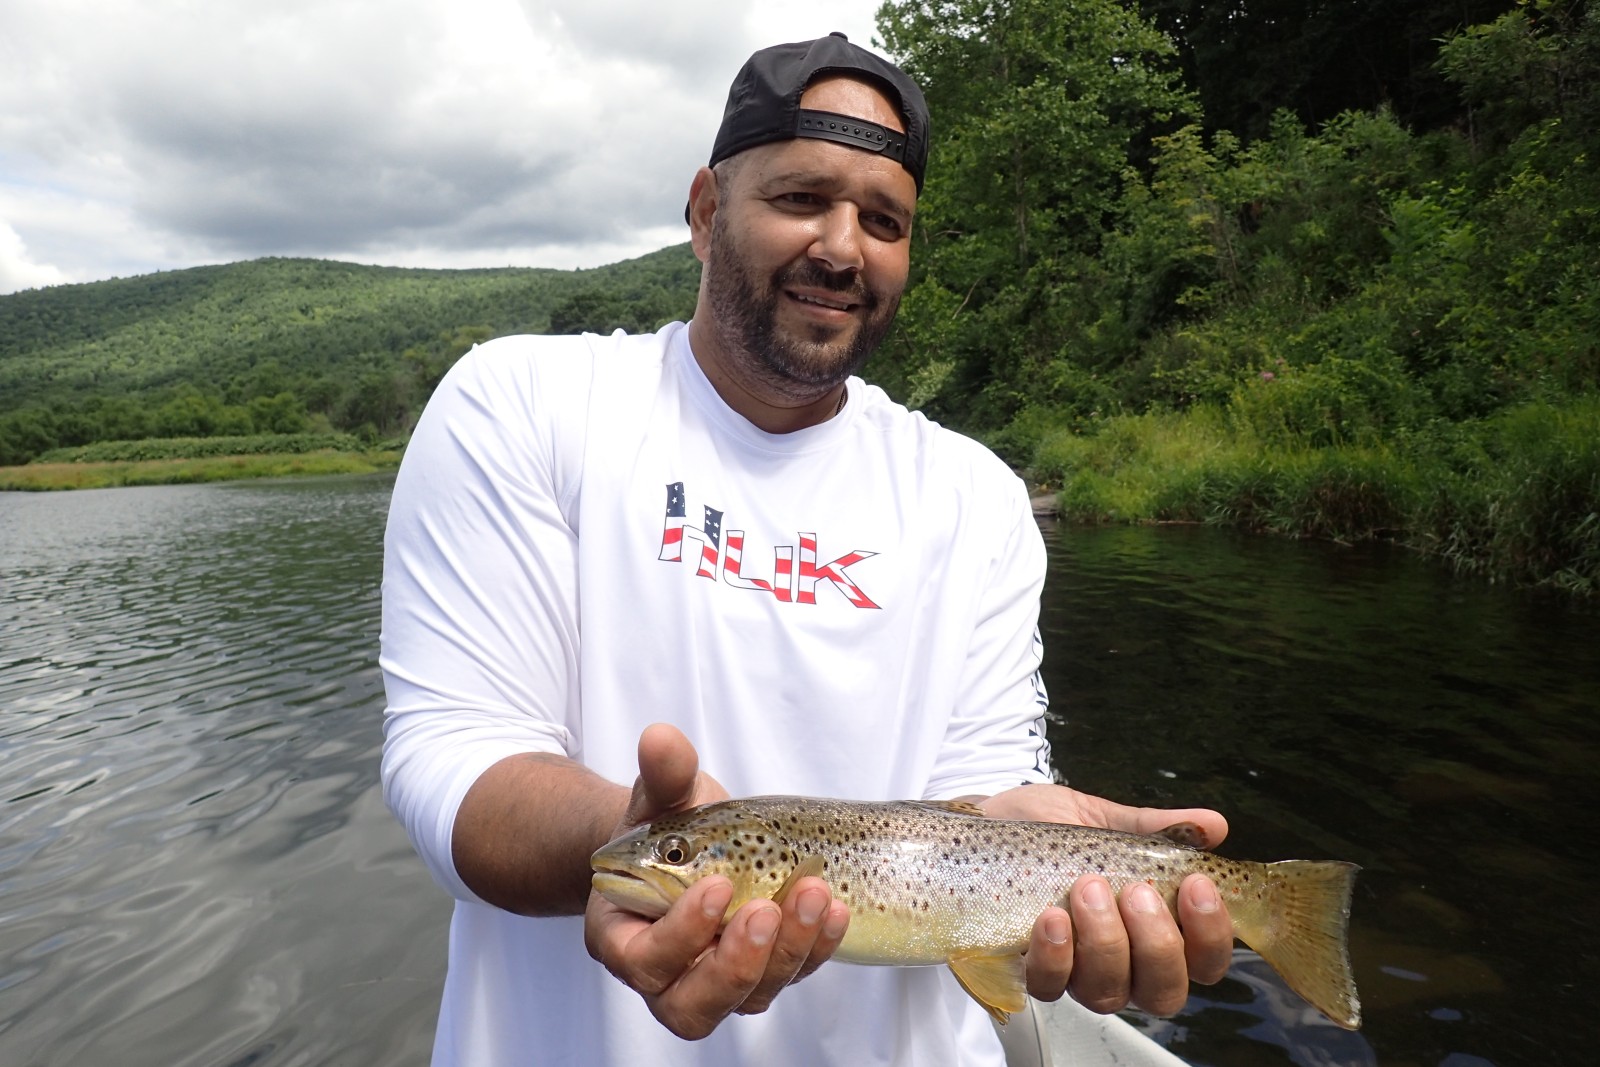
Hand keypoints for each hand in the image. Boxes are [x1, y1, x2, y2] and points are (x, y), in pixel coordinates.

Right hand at [583, 724, 850, 1038]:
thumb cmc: (669, 825)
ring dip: (787, 953)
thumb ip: (664, 774)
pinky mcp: (761, 973)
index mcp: (622, 936)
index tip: (718, 885)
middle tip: (767, 910)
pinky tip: (833, 908)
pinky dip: (815, 948)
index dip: (681, 932)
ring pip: (748, 997)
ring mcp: (716, 981)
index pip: (643, 959)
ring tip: (813, 895)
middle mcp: (665, 974)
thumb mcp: (665, 794)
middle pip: (693, 1004)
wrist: (695, 842)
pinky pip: (789, 976)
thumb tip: (660, 738)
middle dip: (736, 963)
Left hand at [977, 784, 1234, 1016]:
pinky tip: (1052, 916)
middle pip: (1164, 992)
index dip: (1211, 935)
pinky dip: (1056, 953)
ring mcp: (1076, 972)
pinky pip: (1050, 985)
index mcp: (1152, 928)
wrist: (983, 820)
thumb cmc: (1045, 827)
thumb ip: (1154, 827)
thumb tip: (1213, 824)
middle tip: (1138, 891)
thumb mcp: (1102, 818)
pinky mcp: (1029, 970)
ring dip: (1106, 942)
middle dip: (1159, 944)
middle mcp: (1122, 962)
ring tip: (1088, 888)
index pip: (1204, 960)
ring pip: (1109, 993)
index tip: (1197, 884)